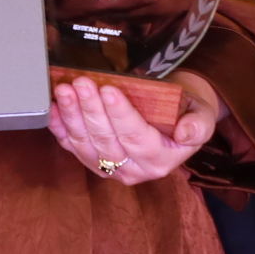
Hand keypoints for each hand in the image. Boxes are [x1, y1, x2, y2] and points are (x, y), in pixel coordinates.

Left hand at [44, 71, 220, 185]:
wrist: (173, 119)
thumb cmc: (186, 114)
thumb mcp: (202, 116)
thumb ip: (199, 126)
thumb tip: (187, 132)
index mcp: (160, 161)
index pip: (137, 138)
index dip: (121, 116)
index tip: (110, 90)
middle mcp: (133, 170)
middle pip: (107, 140)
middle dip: (91, 110)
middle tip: (82, 83)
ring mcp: (109, 168)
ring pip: (85, 144)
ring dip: (72, 116)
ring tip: (65, 89)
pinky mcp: (92, 160)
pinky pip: (71, 146)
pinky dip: (59, 127)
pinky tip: (52, 108)